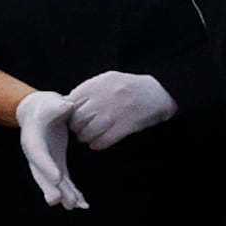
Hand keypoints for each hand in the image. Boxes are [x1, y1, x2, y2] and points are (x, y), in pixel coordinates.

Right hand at [13, 90, 87, 212]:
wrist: (39, 111)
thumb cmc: (44, 105)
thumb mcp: (49, 102)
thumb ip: (57, 105)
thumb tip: (66, 105)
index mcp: (32, 139)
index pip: (39, 154)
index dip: (47, 167)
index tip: (57, 177)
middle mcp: (37, 155)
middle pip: (41, 174)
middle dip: (49, 188)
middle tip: (57, 200)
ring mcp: (47, 162)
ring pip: (53, 182)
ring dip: (64, 194)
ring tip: (75, 206)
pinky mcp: (57, 164)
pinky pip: (64, 181)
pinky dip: (72, 192)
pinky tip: (82, 204)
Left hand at [58, 69, 177, 150]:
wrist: (160, 92)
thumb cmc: (130, 87)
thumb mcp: (108, 80)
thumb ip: (87, 90)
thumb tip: (65, 104)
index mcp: (98, 84)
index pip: (70, 103)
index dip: (69, 113)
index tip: (74, 117)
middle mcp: (104, 97)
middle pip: (77, 120)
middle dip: (77, 127)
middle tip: (82, 129)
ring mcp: (114, 113)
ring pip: (87, 133)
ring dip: (86, 137)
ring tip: (90, 136)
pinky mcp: (125, 127)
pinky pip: (102, 141)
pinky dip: (97, 144)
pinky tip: (100, 141)